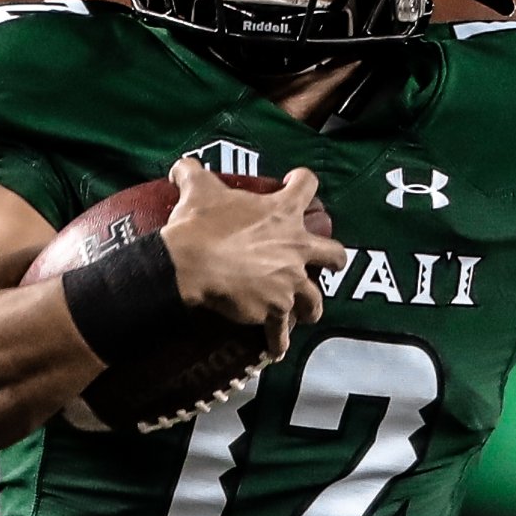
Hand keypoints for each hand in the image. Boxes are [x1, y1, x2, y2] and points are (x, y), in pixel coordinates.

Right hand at [160, 159, 347, 361]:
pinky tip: (275, 350)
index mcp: (283, 212)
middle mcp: (296, 247)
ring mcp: (289, 282)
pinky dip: (277, 343)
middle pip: (334, 254)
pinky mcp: (275, 310)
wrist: (191, 263)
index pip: (308, 186)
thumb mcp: (197, 189)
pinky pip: (281, 333)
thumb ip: (193, 174)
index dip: (303, 182)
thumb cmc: (200, 224)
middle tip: (327, 263)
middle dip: (333, 260)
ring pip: (316, 301)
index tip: (295, 183)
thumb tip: (181, 165)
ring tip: (304, 312)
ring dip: (311, 307)